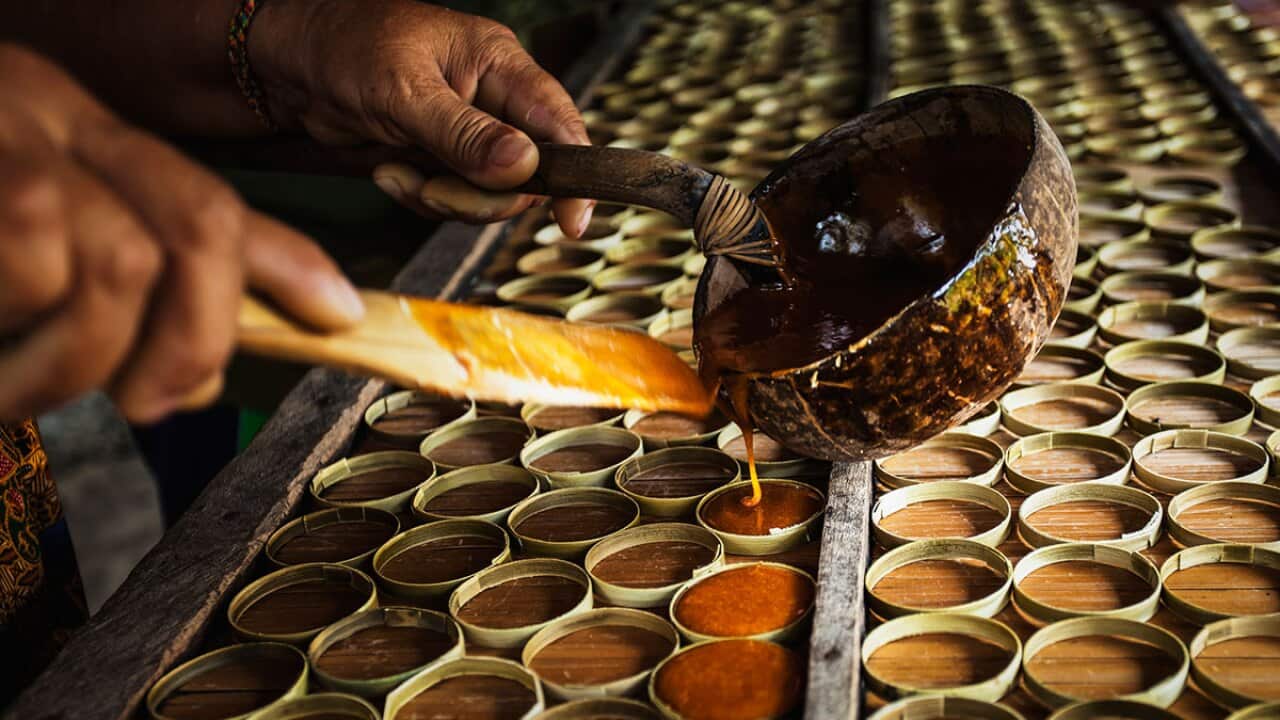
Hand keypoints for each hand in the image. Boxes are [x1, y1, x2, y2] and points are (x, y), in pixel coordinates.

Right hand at [0, 45, 363, 422]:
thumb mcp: (17, 233)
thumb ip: (104, 270)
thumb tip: (189, 366)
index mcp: (66, 125)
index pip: (204, 193)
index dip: (285, 262)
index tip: (338, 314)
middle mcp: (37, 115)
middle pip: (189, 229)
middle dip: (197, 337)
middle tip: (154, 403)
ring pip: (114, 264)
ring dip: (77, 363)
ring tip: (14, 391)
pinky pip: (31, 264)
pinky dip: (17, 349)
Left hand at [250, 0, 594, 234]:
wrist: (285, 63)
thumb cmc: (343, 48)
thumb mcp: (405, 93)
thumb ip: (467, 134)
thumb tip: (525, 165)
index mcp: (499, 63)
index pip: (559, 123)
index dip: (573, 175)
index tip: (572, 220)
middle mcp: (493, 98)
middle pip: (527, 173)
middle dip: (482, 196)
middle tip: (435, 193)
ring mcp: (468, 132)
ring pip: (489, 194)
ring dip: (443, 199)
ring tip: (398, 174)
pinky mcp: (440, 158)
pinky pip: (453, 199)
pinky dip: (420, 197)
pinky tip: (388, 171)